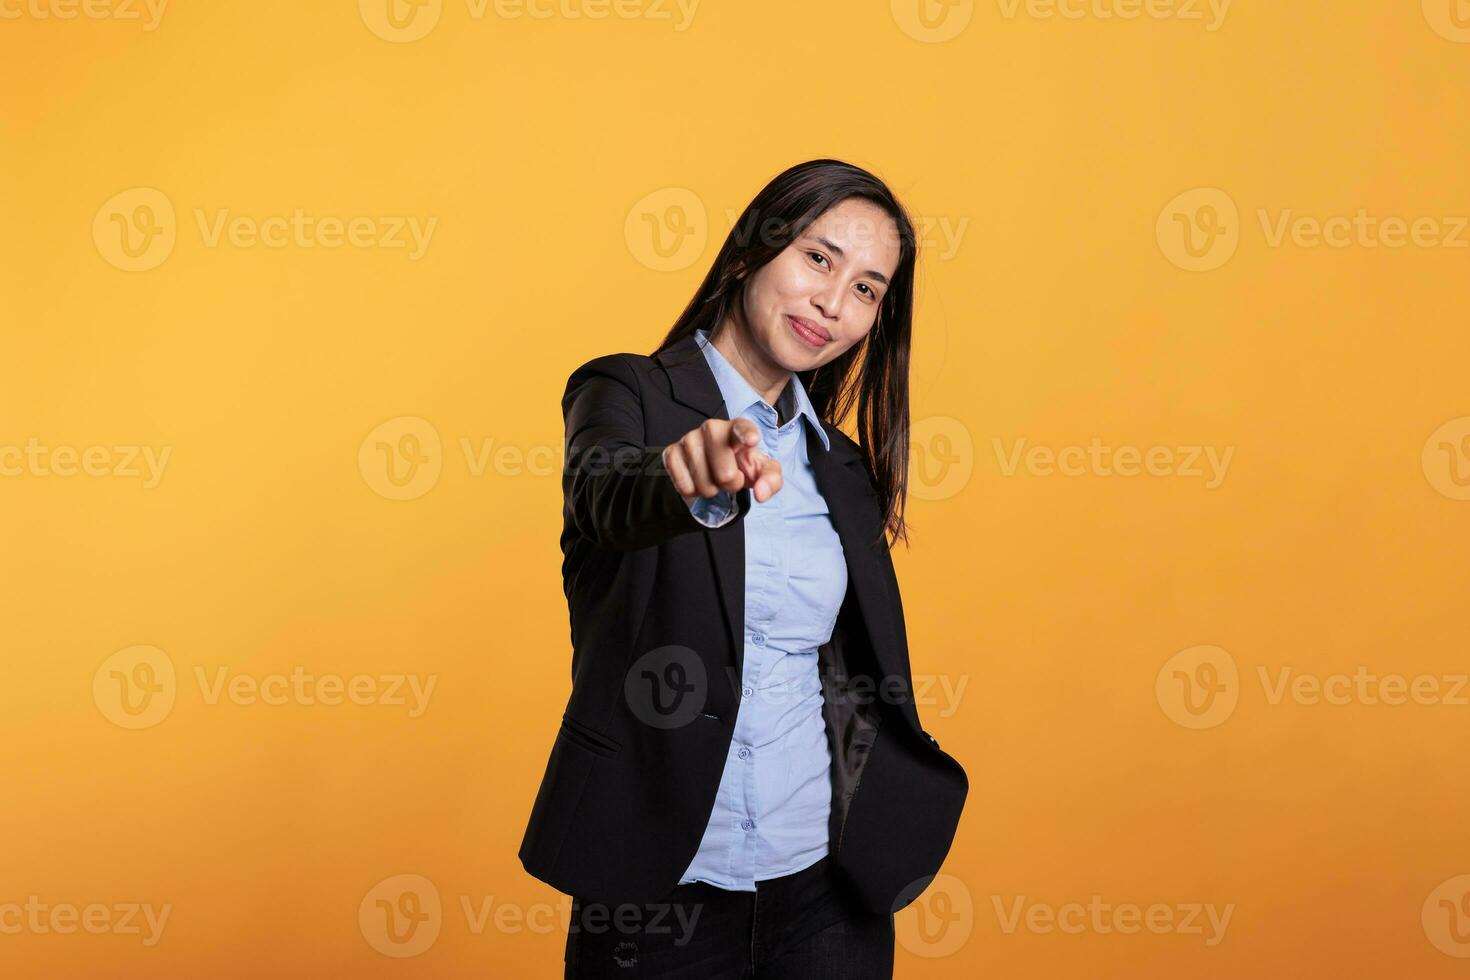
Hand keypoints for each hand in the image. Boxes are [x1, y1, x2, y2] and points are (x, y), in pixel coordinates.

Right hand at [662, 417, 782, 503]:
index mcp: (737, 428)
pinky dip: (693, 491)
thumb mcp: (763, 472)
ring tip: (713, 477)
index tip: (752, 441)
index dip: (746, 434)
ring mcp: (689, 438)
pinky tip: (697, 479)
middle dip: (731, 484)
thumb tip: (761, 494)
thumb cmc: (742, 465)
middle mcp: (712, 428)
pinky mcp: (671, 452)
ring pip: (703, 482)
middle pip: (725, 472)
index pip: (742, 428)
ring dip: (711, 489)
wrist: (714, 467)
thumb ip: (770, 481)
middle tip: (732, 479)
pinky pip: (683, 486)